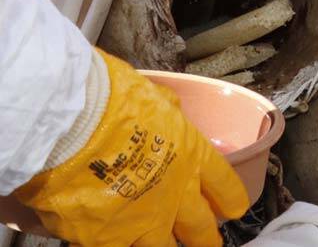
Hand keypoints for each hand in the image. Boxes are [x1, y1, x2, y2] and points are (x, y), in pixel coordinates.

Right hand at [14, 50, 248, 246]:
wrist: (73, 125)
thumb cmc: (114, 99)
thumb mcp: (154, 97)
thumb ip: (166, 110)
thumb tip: (167, 107)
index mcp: (191, 155)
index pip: (223, 183)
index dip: (231, 198)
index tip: (234, 209)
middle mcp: (174, 193)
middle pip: (200, 226)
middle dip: (206, 238)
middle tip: (210, 243)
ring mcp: (142, 220)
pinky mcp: (106, 238)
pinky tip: (117, 244)